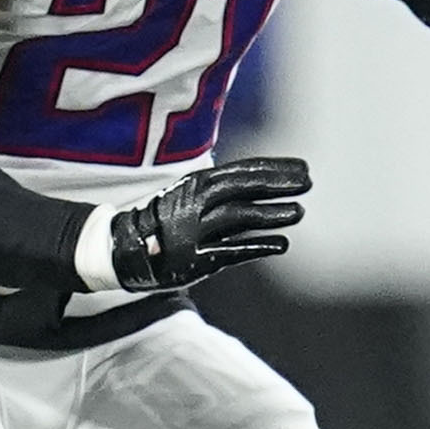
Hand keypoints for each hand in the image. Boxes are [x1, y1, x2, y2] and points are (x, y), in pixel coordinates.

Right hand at [106, 156, 308, 289]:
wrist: (122, 248)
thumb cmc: (165, 219)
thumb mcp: (190, 193)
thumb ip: (223, 188)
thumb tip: (268, 178)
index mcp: (195, 185)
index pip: (241, 172)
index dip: (274, 169)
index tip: (303, 168)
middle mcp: (194, 204)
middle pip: (243, 190)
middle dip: (278, 185)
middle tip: (307, 183)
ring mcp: (193, 232)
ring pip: (239, 218)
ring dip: (272, 214)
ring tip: (298, 212)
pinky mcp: (194, 260)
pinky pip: (230, 251)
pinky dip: (258, 247)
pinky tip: (282, 244)